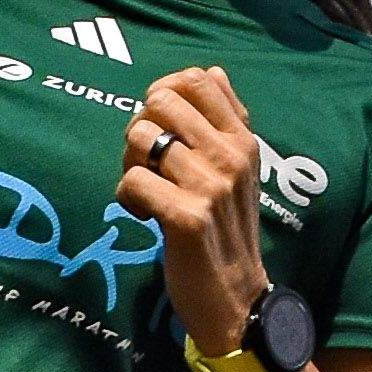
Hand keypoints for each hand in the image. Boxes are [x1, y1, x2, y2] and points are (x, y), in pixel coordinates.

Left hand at [115, 66, 271, 352]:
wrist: (238, 299)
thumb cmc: (228, 232)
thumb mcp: (240, 172)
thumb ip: (226, 122)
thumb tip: (210, 72)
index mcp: (243, 139)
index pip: (197, 78)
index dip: (164, 94)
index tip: (161, 127)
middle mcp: (230, 156)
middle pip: (159, 101)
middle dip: (141, 128)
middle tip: (148, 164)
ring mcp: (210, 185)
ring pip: (140, 137)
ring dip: (130, 164)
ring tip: (146, 192)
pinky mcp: (187, 217)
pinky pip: (132, 180)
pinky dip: (127, 198)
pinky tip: (143, 217)